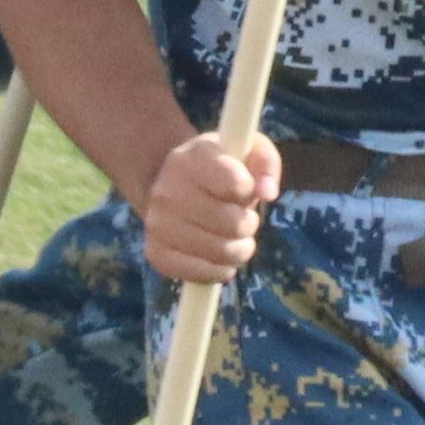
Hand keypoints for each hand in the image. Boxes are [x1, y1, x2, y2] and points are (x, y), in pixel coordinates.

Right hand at [141, 129, 279, 285]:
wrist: (173, 186)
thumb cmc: (222, 168)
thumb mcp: (247, 150)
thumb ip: (265, 163)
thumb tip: (267, 193)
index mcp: (194, 157)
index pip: (237, 185)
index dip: (249, 192)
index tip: (244, 188)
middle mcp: (168, 189)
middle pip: (234, 224)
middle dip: (249, 224)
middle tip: (243, 217)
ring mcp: (158, 224)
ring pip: (222, 252)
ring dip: (240, 250)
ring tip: (234, 237)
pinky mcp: (156, 254)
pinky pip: (204, 274)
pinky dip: (221, 270)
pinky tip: (219, 256)